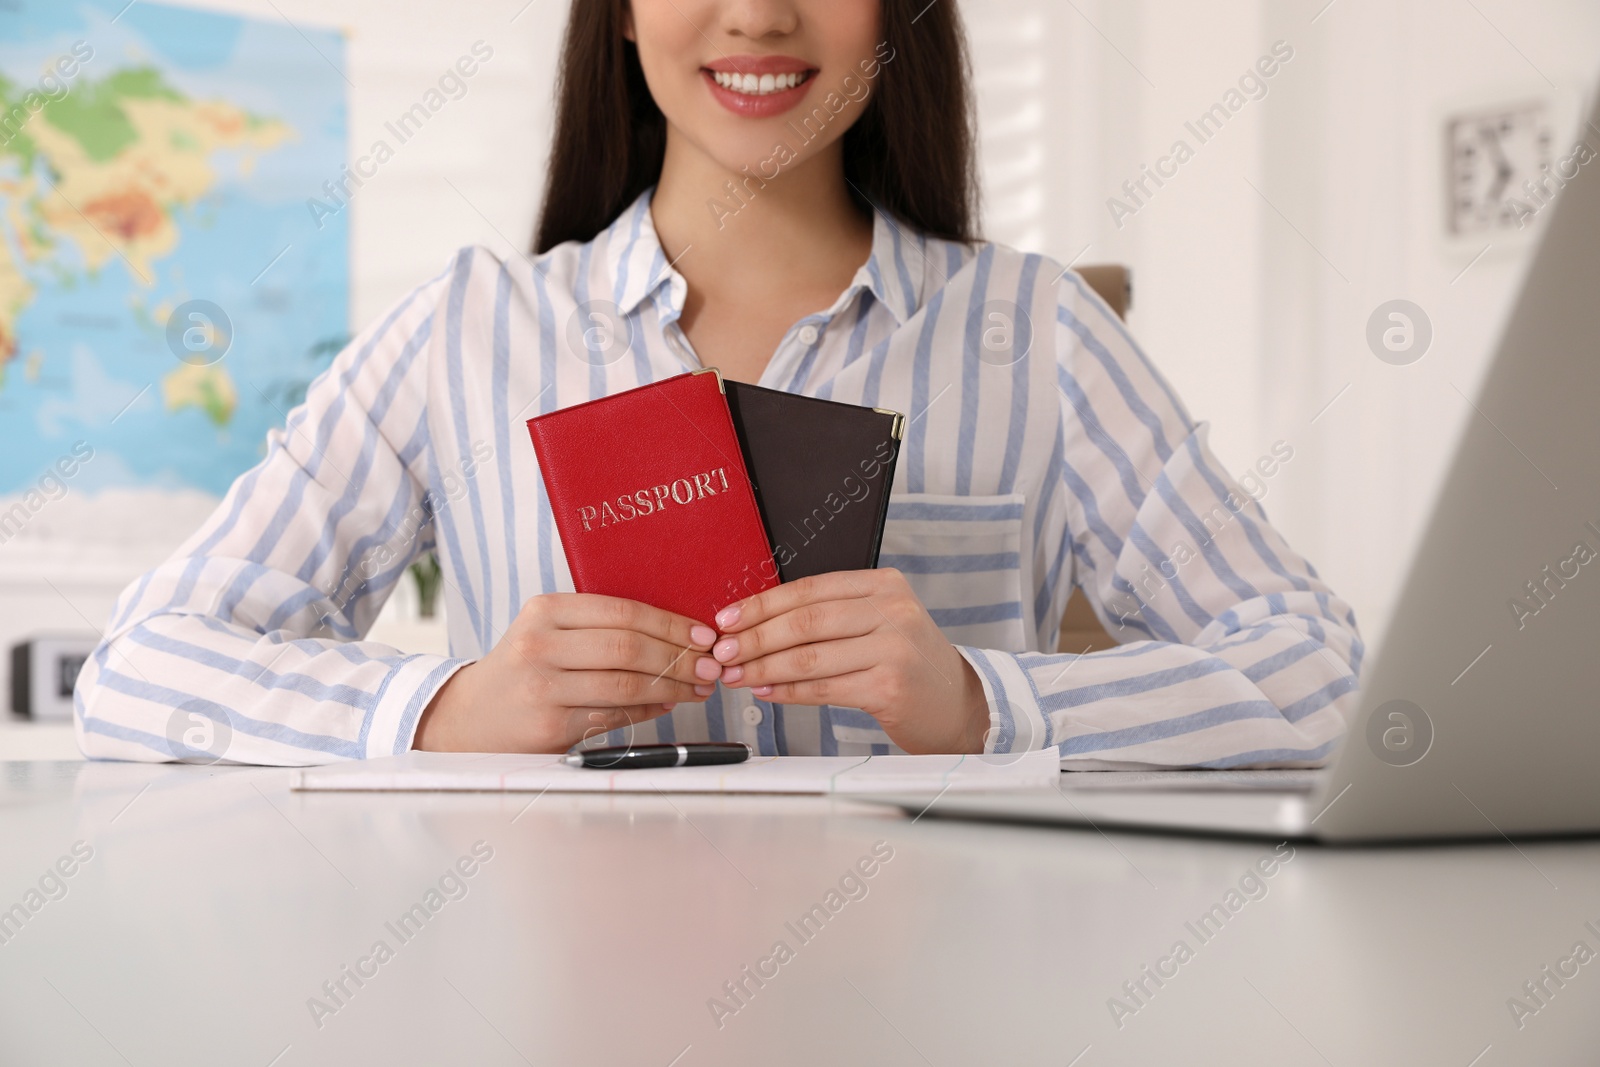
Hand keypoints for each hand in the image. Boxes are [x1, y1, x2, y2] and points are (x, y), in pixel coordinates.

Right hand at [413, 594, 720, 752]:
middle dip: (679, 657)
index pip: (623, 612)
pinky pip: (614, 716)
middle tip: (709, 666)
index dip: (671, 624)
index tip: (703, 635)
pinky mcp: (549, 726)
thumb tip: (679, 636)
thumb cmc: (523, 670)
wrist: (469, 717)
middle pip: (628, 647)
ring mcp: (542, 687)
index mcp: (545, 610)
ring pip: (625, 684)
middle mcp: (539, 645)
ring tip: (697, 687)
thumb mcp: (549, 632)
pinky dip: (648, 710)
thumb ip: (601, 628)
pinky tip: (666, 704)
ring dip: (671, 687)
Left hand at [710, 569, 990, 753]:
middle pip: (806, 621)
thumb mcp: (878, 623)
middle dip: (755, 637)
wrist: (957, 704)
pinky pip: (825, 688)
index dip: (762, 604)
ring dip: (764, 668)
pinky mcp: (890, 686)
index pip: (809, 589)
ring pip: (811, 656)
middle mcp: (893, 610)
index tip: (727, 619)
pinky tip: (766, 692)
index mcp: (884, 585)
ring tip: (736, 675)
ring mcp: (894, 648)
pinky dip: (788, 692)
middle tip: (722, 651)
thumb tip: (757, 622)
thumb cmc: (907, 663)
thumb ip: (830, 616)